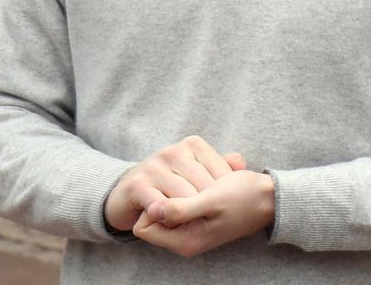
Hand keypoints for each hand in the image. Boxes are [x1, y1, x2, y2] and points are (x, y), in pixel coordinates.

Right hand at [104, 135, 245, 232]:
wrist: (128, 191)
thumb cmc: (171, 183)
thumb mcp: (197, 171)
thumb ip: (220, 166)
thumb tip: (242, 166)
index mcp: (193, 144)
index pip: (221, 173)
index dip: (224, 196)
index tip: (222, 209)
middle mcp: (174, 151)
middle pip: (204, 187)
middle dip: (208, 208)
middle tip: (210, 222)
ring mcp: (154, 166)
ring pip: (184, 198)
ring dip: (189, 216)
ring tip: (193, 224)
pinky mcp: (137, 185)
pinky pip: (160, 207)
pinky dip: (169, 218)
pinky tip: (172, 223)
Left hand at [132, 171, 275, 256]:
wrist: (272, 197)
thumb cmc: (245, 197)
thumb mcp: (212, 200)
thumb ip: (180, 209)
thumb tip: (150, 209)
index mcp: (185, 240)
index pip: (144, 227)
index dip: (152, 206)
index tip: (172, 190)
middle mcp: (186, 238)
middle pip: (153, 217)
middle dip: (166, 197)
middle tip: (191, 185)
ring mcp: (193, 228)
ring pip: (167, 207)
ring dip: (179, 191)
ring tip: (204, 184)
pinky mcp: (199, 216)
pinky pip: (181, 201)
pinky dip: (189, 189)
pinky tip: (207, 183)